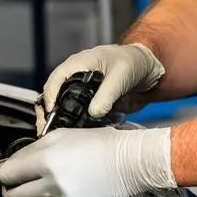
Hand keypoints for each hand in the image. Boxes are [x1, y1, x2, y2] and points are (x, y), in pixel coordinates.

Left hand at [0, 126, 175, 196]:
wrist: (129, 163)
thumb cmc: (99, 145)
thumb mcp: (61, 135)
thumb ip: (32, 150)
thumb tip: (12, 164)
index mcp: (46, 160)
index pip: (6, 174)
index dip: (6, 173)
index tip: (10, 173)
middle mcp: (52, 185)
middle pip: (14, 196)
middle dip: (15, 188)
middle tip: (23, 182)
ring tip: (43, 190)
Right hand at [35, 43, 165, 133]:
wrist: (149, 69)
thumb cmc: (134, 61)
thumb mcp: (121, 75)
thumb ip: (107, 94)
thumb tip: (94, 112)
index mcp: (79, 63)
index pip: (56, 79)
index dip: (50, 96)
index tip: (50, 112)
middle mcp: (76, 77)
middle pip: (54, 95)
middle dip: (49, 112)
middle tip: (48, 129)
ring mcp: (83, 91)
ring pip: (64, 106)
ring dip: (62, 120)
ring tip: (61, 135)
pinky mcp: (91, 103)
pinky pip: (79, 115)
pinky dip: (77, 123)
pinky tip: (78, 133)